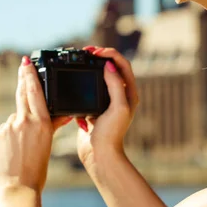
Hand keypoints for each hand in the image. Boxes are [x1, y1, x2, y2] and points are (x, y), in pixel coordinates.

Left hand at [0, 56, 71, 191]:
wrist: (17, 187)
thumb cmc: (37, 168)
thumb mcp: (48, 144)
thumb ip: (53, 125)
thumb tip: (64, 115)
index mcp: (41, 123)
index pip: (35, 92)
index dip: (30, 75)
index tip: (26, 62)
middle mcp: (24, 122)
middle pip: (22, 94)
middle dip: (23, 78)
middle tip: (22, 64)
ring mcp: (8, 128)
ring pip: (15, 118)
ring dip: (20, 123)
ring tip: (23, 144)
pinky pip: (6, 129)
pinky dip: (10, 135)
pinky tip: (13, 149)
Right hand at [75, 47, 138, 177]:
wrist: (99, 155)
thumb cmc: (112, 134)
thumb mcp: (118, 107)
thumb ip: (115, 85)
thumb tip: (109, 65)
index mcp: (129, 93)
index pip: (122, 64)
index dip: (110, 53)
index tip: (96, 51)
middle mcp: (119, 95)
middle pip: (110, 67)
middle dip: (98, 57)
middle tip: (86, 51)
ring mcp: (105, 101)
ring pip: (97, 77)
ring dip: (89, 68)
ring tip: (79, 62)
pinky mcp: (92, 108)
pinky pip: (86, 90)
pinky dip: (81, 86)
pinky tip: (77, 86)